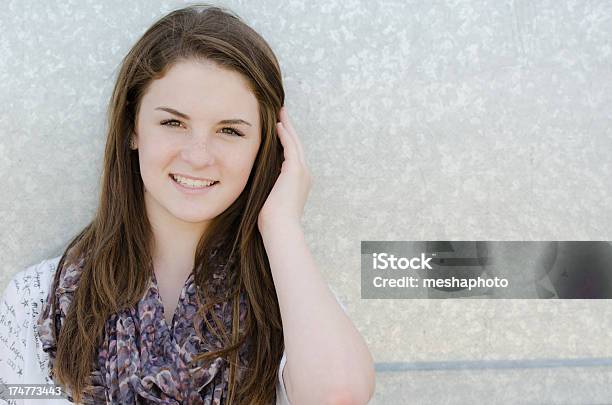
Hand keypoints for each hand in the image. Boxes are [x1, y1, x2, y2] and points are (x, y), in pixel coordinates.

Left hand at [258, 107, 311, 233]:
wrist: (280, 228)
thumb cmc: (271, 221)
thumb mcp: (267, 198)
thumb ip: (264, 185)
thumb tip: (250, 178)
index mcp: (298, 181)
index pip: (292, 155)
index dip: (285, 141)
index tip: (278, 129)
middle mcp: (304, 174)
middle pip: (296, 145)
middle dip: (289, 129)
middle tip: (282, 113)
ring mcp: (302, 172)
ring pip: (295, 142)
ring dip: (287, 126)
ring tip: (281, 113)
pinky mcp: (295, 170)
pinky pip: (291, 147)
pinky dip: (285, 135)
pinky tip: (277, 125)